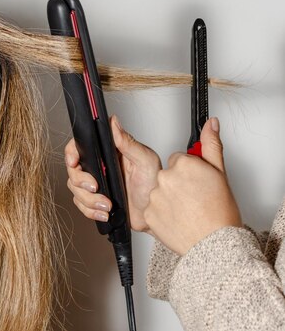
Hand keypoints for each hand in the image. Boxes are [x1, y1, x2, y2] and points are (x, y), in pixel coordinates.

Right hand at [65, 115, 161, 232]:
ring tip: (106, 204)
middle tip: (95, 187)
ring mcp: (96, 184)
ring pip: (75, 189)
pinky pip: (81, 205)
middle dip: (81, 181)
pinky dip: (91, 211)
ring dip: (89, 200)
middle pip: (74, 170)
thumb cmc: (155, 187)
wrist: (155, 215)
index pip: (82, 146)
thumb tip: (114, 122)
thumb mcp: (145, 161)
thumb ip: (128, 142)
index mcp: (109, 153)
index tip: (74, 162)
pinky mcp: (95, 200)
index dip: (72, 153)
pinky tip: (104, 211)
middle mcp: (100, 167)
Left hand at [144, 117, 242, 254]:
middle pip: (166, 175)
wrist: (214, 244)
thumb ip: (211, 145)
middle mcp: (165, 178)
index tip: (196, 183)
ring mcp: (155, 196)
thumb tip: (210, 124)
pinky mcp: (147, 214)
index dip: (188, 172)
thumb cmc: (219, 212)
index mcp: (183, 165)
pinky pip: (152, 209)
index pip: (178, 160)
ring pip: (158, 192)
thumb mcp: (219, 173)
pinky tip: (176, 220)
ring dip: (168, 199)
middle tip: (193, 198)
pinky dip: (161, 214)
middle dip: (177, 184)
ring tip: (186, 211)